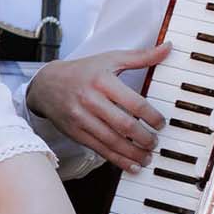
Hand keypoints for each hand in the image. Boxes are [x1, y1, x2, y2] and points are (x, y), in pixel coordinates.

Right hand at [25, 45, 170, 168]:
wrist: (46, 85)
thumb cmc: (83, 71)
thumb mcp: (110, 59)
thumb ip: (140, 57)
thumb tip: (167, 48)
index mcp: (102, 81)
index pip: (133, 103)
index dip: (151, 116)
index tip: (161, 123)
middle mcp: (91, 100)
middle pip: (123, 124)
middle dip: (144, 138)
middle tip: (155, 142)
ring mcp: (81, 118)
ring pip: (112, 141)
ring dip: (133, 153)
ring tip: (148, 157)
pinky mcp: (76, 133)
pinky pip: (100, 150)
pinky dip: (117, 160)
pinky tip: (132, 165)